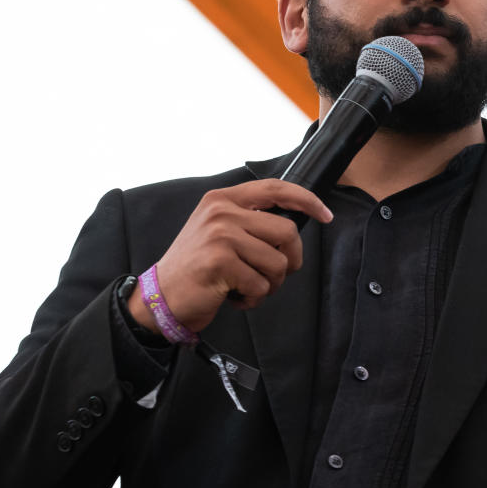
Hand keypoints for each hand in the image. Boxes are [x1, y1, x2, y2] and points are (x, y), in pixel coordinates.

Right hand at [128, 180, 332, 332]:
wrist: (161, 297)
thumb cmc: (196, 268)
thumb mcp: (217, 230)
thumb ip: (249, 220)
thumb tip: (292, 226)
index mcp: (223, 199)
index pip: (275, 189)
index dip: (306, 200)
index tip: (325, 214)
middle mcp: (221, 212)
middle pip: (287, 233)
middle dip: (290, 261)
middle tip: (273, 275)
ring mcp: (220, 236)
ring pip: (278, 263)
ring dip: (270, 284)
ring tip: (246, 286)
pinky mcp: (220, 262)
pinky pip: (261, 284)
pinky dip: (253, 298)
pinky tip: (234, 296)